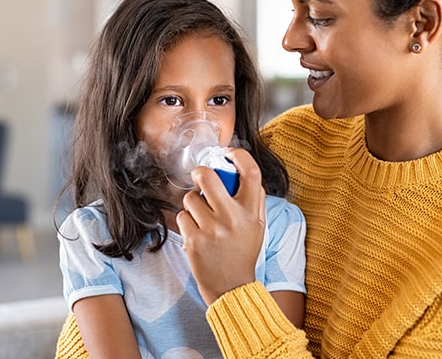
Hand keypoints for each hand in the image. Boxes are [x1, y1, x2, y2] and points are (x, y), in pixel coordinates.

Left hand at [176, 148, 265, 304]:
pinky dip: (187, 221)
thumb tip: (240, 170)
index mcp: (251, 212)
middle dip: (201, 173)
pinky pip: (182, 216)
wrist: (231, 286)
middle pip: (208, 176)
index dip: (239, 156)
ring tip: (203, 217)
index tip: (229, 155)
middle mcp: (232, 218)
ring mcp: (211, 229)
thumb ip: (255, 199)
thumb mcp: (258, 225)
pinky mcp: (193, 240)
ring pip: (190, 198)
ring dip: (193, 203)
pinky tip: (197, 233)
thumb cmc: (243, 251)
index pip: (251, 172)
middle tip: (202, 177)